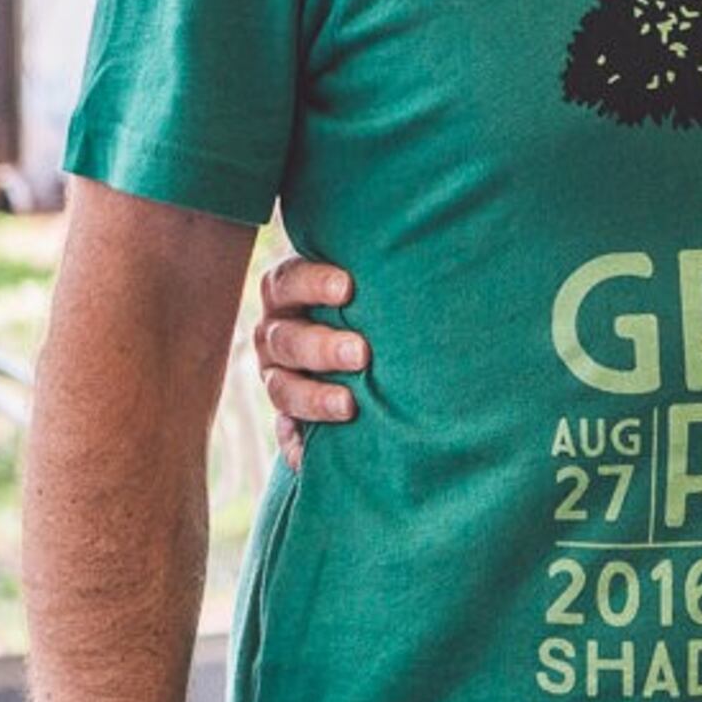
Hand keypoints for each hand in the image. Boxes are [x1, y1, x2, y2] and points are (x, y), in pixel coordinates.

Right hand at [250, 255, 362, 469]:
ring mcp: (278, 375)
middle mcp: (276, 332)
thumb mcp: (366, 279)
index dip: (313, 283)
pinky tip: (310, 458)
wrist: (370, 344)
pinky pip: (284, 434)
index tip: (348, 288)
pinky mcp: (286, 415)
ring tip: (350, 405)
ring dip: (313, 397)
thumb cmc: (373, 297)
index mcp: (288, 292)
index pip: (287, 281)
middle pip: (286, 339)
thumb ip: (377, 268)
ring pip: (281, 387)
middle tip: (362, 353)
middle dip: (322, 347)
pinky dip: (296, 446)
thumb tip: (426, 242)